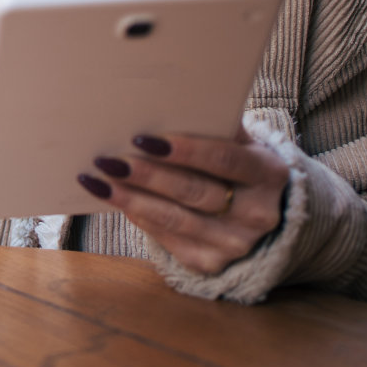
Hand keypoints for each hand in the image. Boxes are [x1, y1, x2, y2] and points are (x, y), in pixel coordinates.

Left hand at [76, 125, 288, 274]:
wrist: (264, 215)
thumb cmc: (240, 166)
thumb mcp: (242, 143)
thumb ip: (216, 128)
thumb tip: (168, 105)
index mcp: (268, 175)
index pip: (224, 159)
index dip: (185, 150)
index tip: (144, 138)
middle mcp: (256, 214)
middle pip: (194, 192)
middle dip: (147, 175)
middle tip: (109, 159)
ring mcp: (234, 244)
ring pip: (175, 219)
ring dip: (131, 198)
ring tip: (98, 179)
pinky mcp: (209, 262)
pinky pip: (167, 237)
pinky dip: (138, 216)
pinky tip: (115, 198)